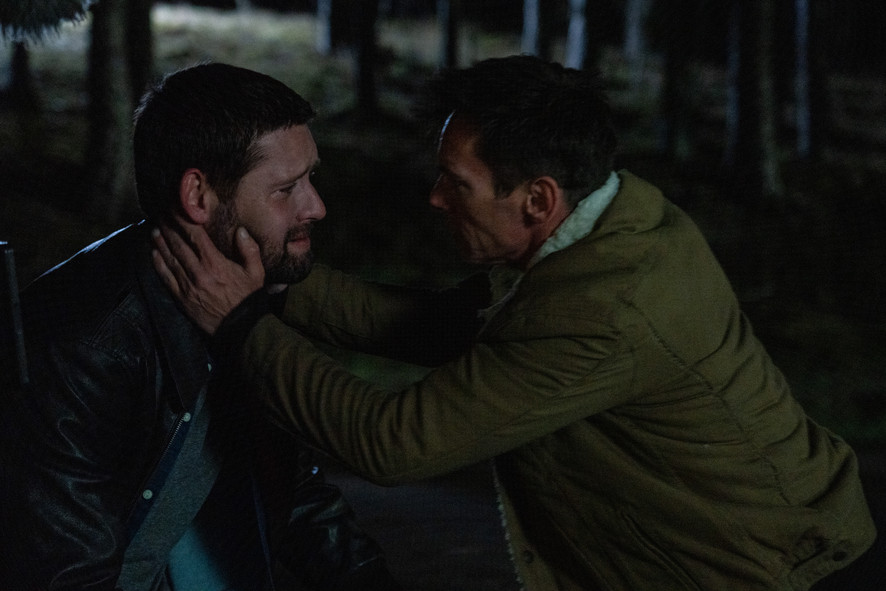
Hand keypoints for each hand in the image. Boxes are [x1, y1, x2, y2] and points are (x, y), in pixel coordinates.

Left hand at [151, 217, 264, 333]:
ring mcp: (187, 286)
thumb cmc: (249, 298)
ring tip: (154, 230)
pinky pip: (166, 278)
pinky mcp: (182, 298)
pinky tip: (154, 254)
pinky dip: (158, 264)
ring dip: (160, 243)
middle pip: (178, 244)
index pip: (195, 236)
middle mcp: (198, 272)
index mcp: (216, 263)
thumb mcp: (256, 272)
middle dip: (168, 227)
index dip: (183, 220)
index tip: (176, 209)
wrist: (241, 327)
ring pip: (169, 259)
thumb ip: (249, 249)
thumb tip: (240, 230)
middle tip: (161, 214)